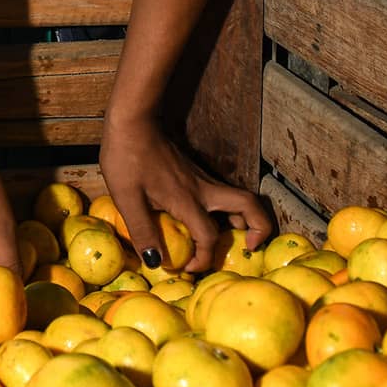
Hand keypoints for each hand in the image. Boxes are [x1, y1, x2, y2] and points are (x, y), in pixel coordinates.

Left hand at [100, 111, 271, 274]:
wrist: (133, 120)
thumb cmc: (127, 157)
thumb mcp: (127, 198)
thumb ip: (143, 231)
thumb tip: (155, 262)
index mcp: (188, 199)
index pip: (210, 236)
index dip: (203, 258)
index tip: (186, 267)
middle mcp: (203, 189)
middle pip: (250, 207)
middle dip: (259, 229)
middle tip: (246, 247)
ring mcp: (203, 179)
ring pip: (240, 199)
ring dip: (245, 220)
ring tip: (231, 238)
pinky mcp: (197, 173)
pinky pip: (223, 195)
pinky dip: (227, 211)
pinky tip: (206, 220)